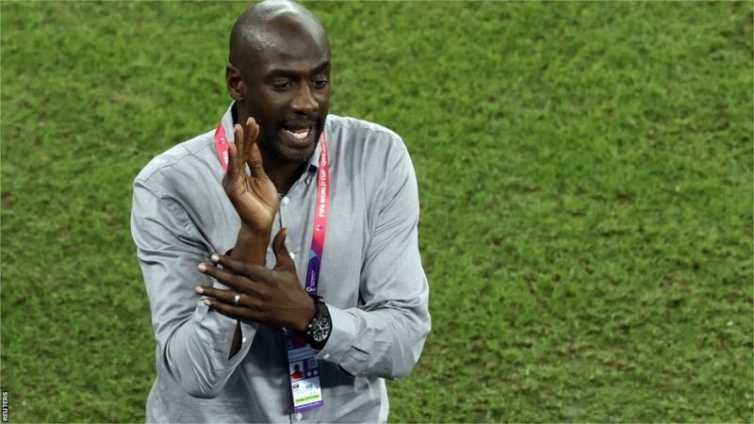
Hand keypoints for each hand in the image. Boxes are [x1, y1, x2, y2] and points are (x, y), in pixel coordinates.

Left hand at [196, 228, 315, 330]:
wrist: (300, 312)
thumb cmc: (293, 287)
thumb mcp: (288, 265)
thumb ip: (281, 247)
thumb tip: (284, 228)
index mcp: (266, 276)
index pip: (242, 267)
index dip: (227, 262)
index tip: (213, 257)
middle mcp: (258, 290)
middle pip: (233, 281)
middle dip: (215, 274)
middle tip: (200, 267)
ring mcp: (255, 304)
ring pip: (230, 297)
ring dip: (213, 292)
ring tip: (198, 288)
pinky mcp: (253, 316)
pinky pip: (234, 311)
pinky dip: (220, 308)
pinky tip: (208, 303)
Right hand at [223, 117, 278, 234]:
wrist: (263, 223)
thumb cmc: (263, 203)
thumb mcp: (262, 178)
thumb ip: (256, 163)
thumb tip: (252, 146)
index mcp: (241, 172)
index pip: (246, 151)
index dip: (251, 137)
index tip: (255, 122)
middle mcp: (234, 174)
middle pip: (241, 151)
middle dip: (245, 135)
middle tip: (249, 119)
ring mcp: (233, 181)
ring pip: (236, 158)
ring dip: (239, 142)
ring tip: (239, 127)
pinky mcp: (233, 188)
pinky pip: (234, 171)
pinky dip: (233, 158)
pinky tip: (233, 146)